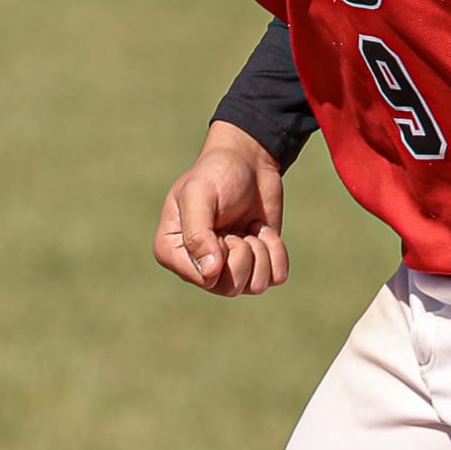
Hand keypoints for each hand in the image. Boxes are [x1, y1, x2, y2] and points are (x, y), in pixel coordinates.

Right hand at [154, 121, 289, 295]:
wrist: (249, 161)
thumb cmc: (216, 173)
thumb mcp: (199, 194)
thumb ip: (197, 234)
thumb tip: (210, 274)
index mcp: (172, 252)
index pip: (202, 279)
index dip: (220, 255)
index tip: (220, 229)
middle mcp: (200, 267)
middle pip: (230, 288)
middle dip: (243, 254)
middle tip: (236, 228)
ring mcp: (230, 268)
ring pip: (256, 287)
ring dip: (261, 252)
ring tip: (250, 228)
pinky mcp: (258, 264)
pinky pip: (277, 277)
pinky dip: (277, 251)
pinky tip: (262, 231)